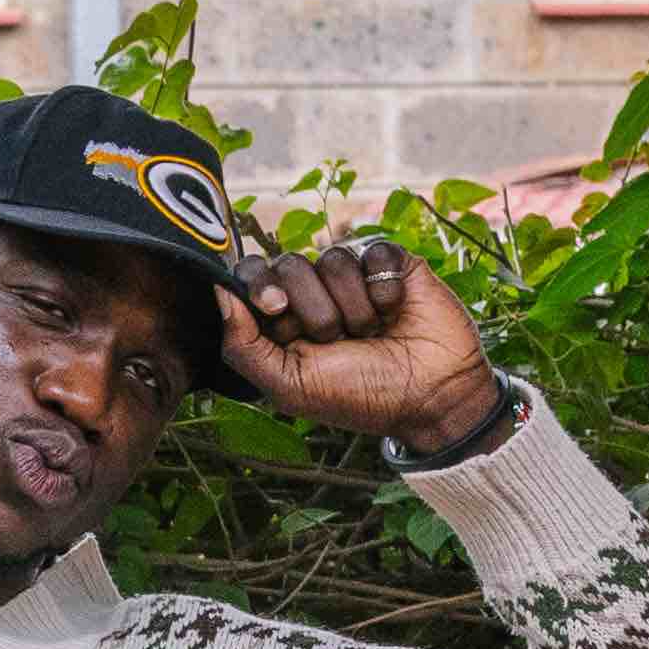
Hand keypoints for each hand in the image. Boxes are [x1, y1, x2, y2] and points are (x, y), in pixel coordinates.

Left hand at [209, 229, 504, 461]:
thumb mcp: (289, 385)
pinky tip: (395, 312)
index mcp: (282, 318)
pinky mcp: (394, 263)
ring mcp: (355, 274)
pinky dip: (384, 290)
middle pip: (290, 263)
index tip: (275, 308)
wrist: (430, 397)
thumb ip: (243, 344)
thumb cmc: (359, 396)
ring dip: (353, 308)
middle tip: (339, 340)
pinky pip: (374, 252)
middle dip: (315, 311)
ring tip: (372, 333)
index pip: (252, 274)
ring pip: (334, 258)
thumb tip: (218, 290)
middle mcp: (315, 291)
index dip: (260, 285)